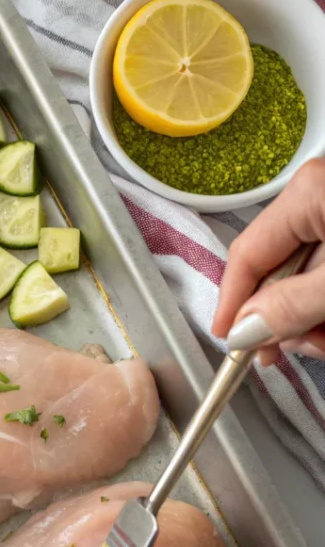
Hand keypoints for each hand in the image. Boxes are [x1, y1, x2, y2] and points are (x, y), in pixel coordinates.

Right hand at [213, 157, 324, 364]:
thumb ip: (291, 306)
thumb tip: (243, 330)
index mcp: (307, 194)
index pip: (247, 257)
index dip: (233, 305)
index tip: (230, 345)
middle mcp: (318, 196)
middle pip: (276, 271)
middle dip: (284, 318)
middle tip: (295, 352)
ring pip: (305, 278)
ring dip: (311, 317)